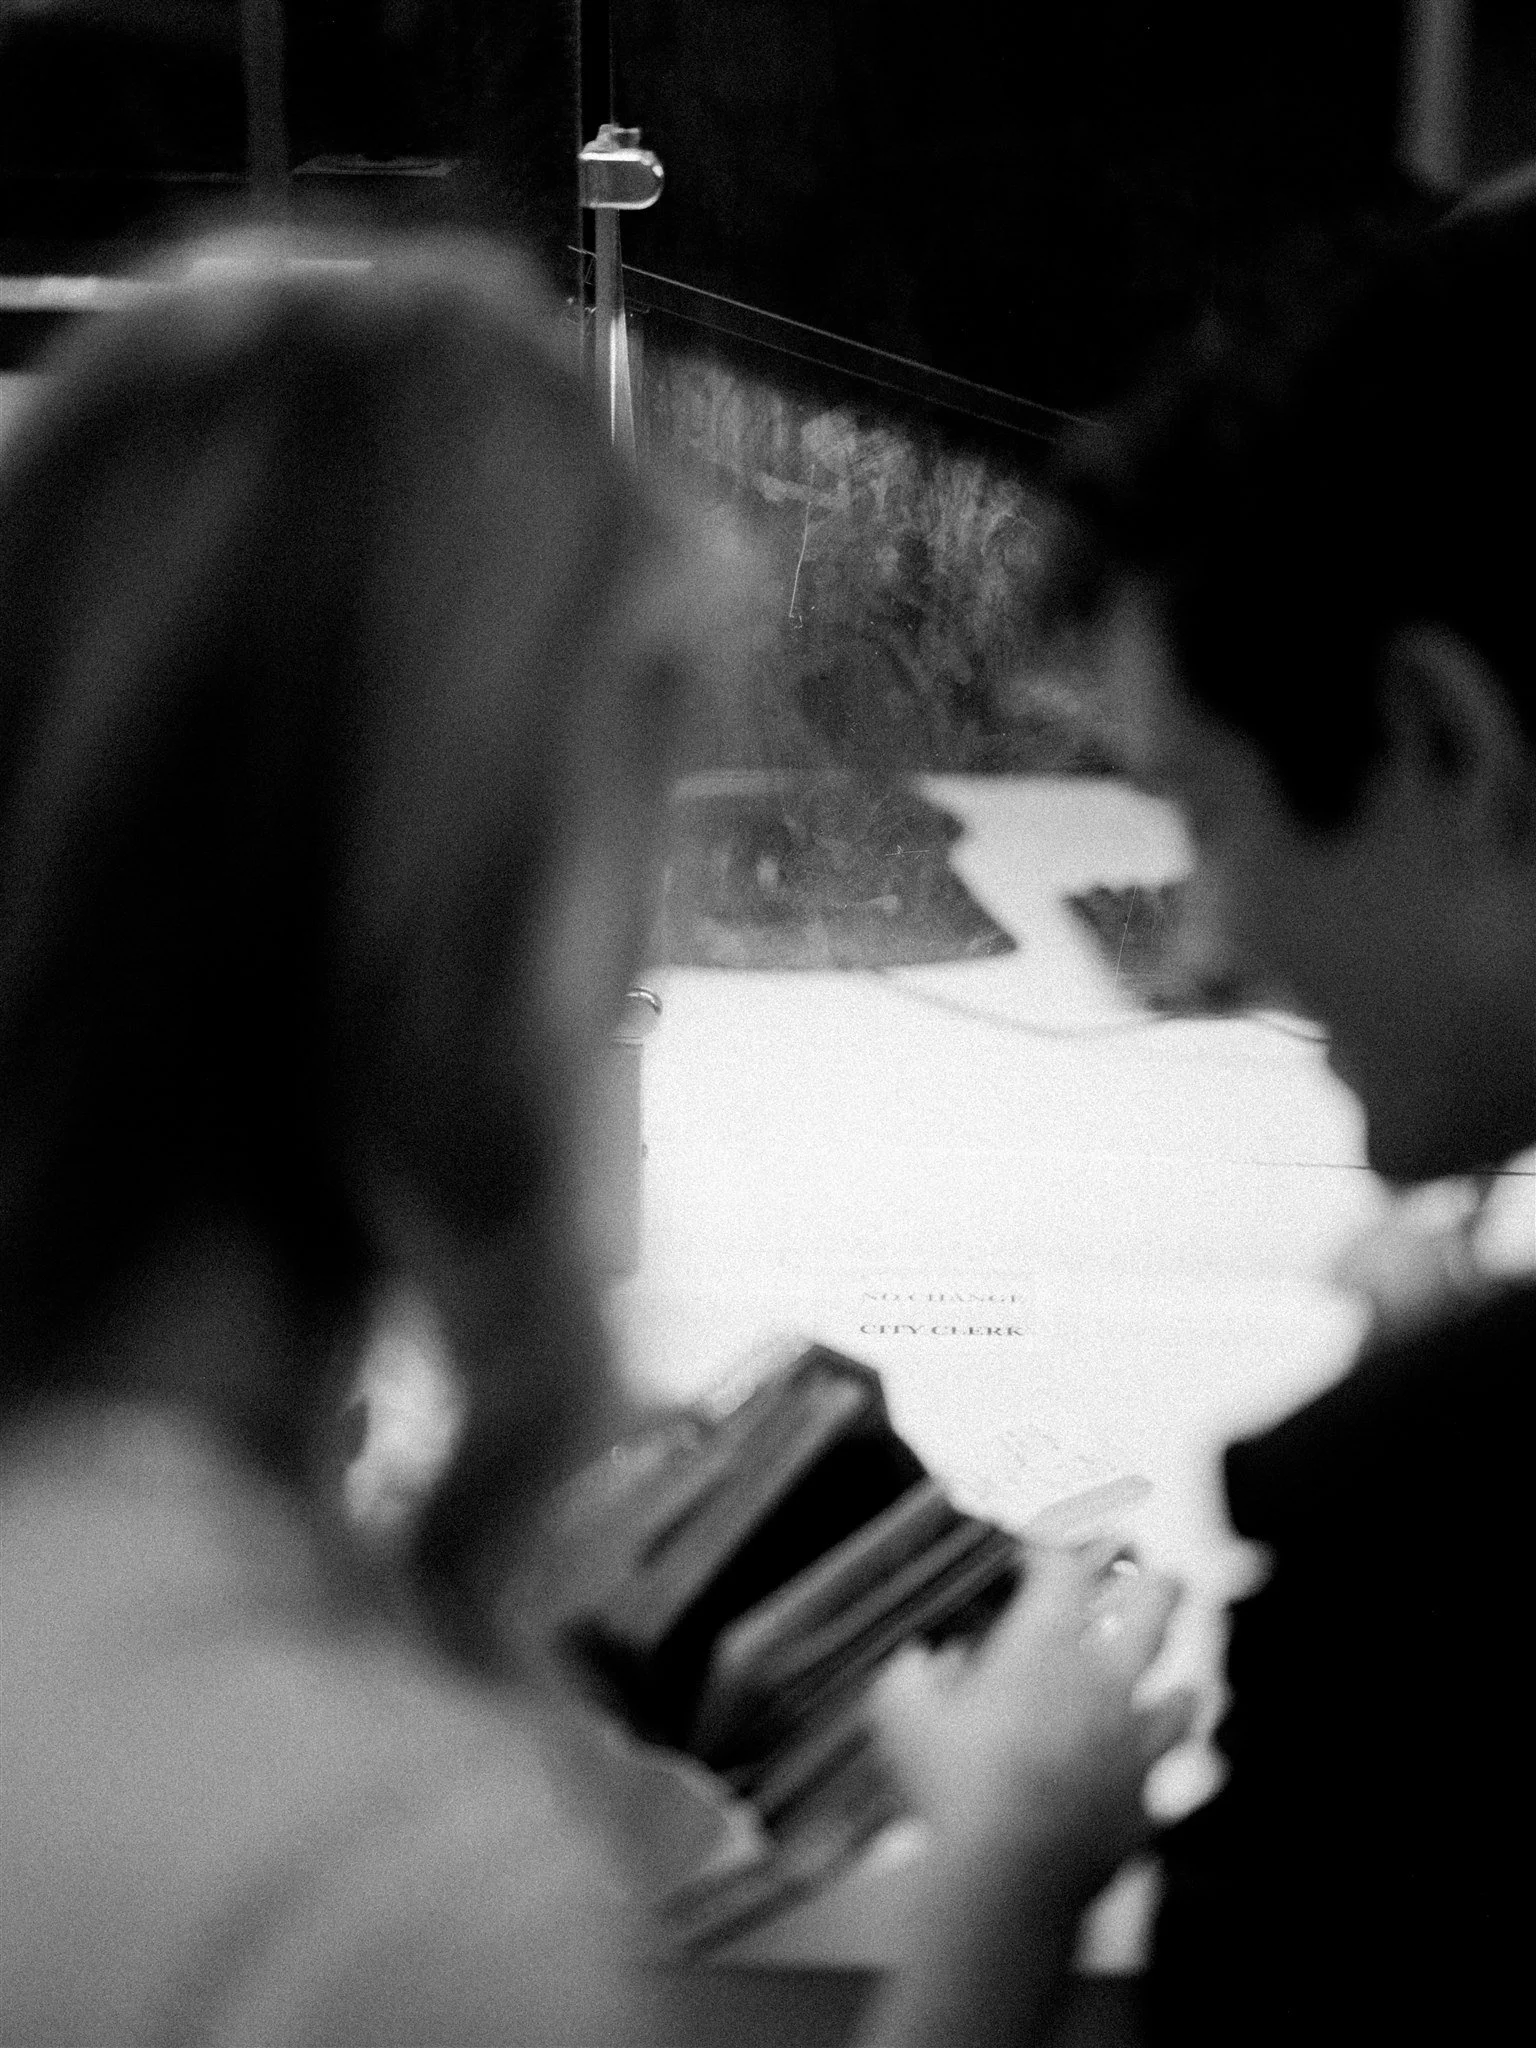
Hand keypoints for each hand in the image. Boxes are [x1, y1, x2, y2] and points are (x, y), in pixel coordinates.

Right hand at [872, 1540, 1196, 1898]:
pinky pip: (1166, 1779)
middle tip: (1154, 1577)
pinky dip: (1155, 1770)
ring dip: (1172, 1687)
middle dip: (1156, 1583)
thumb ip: (911, 1676)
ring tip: (1170, 1685)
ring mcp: (1135, 1744)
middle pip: (1156, 1605)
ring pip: (1183, 1696)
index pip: (1062, 1568)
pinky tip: (1146, 1771)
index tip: (1036, 1554)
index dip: (1051, 1550)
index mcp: (1045, 1645)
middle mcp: (1104, 1682)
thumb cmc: (950, 1787)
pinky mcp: (1144, 1803)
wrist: (1006, 1878)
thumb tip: (919, 1663)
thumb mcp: (901, 1715)